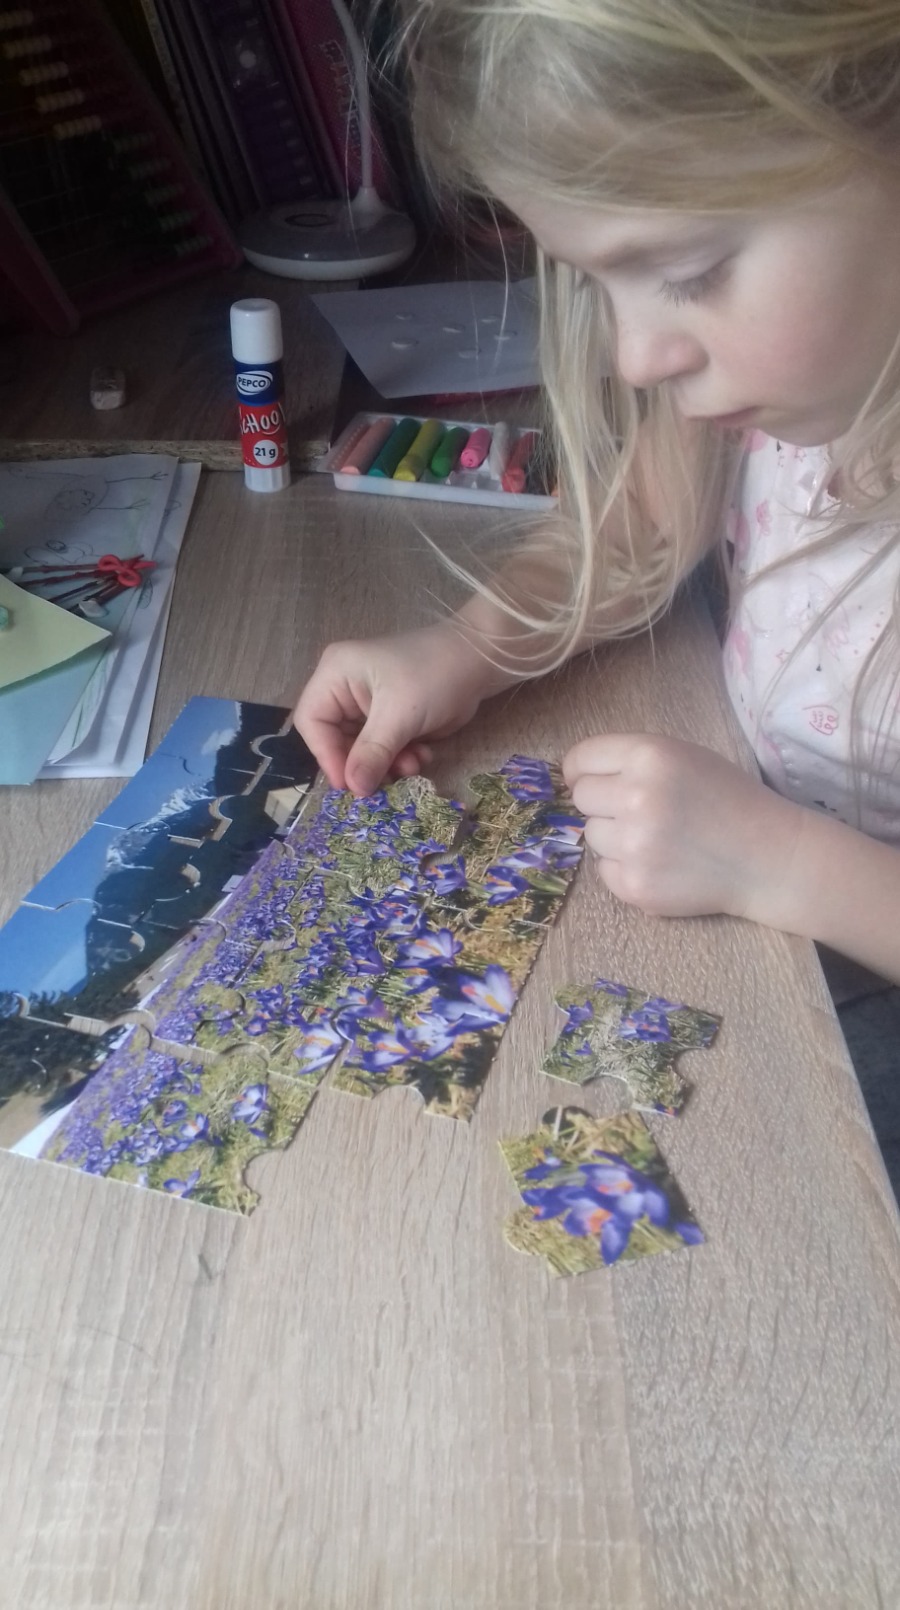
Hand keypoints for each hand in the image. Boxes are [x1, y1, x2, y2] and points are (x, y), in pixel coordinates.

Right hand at [294, 622, 492, 795]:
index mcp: (335, 674)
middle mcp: (345, 689)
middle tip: (384, 783)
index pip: (312, 722)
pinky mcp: (391, 720)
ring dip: (386, 765)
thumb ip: (373, 753)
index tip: (349, 784)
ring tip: (411, 765)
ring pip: (362, 751)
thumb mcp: (400, 714)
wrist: (481, 662)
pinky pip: (383, 751)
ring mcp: (369, 706)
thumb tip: (354, 789)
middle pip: (335, 740)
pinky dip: (400, 759)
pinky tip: (421, 755)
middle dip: (363, 763)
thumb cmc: (435, 675)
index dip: (326, 755)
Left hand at [563, 733, 806, 922]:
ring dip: (615, 836)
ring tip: (658, 838)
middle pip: (582, 798)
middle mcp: (637, 797)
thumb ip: (634, 760)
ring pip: (592, 834)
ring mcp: (634, 846)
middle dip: (603, 802)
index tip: (586, 778)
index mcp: (650, 756)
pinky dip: (626, 868)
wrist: (767, 857)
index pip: (581, 759)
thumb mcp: (685, 756)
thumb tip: (577, 777)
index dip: (580, 770)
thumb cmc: (727, 799)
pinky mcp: (635, 886)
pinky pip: (605, 870)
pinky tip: (662, 863)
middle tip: (639, 810)